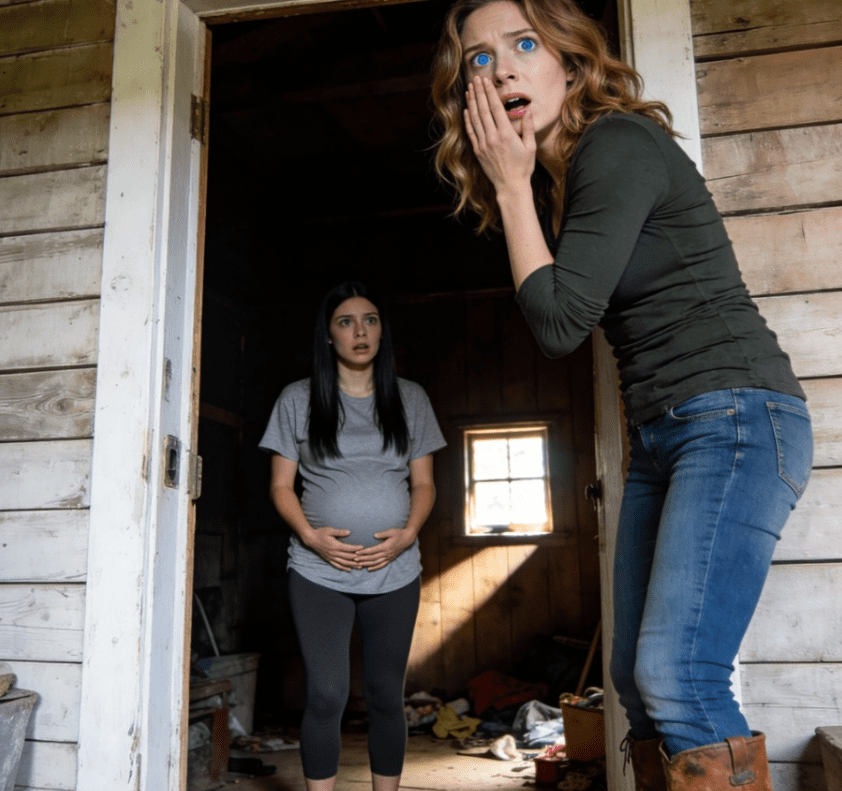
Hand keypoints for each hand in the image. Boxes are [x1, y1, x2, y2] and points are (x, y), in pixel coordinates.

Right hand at [304, 527, 363, 570]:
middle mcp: (334, 553)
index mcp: (335, 545)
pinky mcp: (328, 559)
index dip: (356, 548)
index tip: (363, 548)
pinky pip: (337, 565)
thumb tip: (349, 532)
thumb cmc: (321, 533)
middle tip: (365, 560)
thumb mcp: (330, 530)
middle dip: (357, 559)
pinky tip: (349, 569)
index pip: (348, 548)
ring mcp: (331, 557)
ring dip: (352, 565)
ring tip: (360, 566)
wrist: (311, 539)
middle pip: (347, 557)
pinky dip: (343, 568)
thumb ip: (339, 532)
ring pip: (343, 563)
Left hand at [353, 528, 416, 571]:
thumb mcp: (391, 531)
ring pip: (376, 563)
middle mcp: (387, 553)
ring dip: (367, 564)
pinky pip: (382, 565)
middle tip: (354, 559)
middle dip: (362, 559)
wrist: (408, 538)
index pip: (372, 550)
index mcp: (386, 546)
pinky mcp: (390, 559)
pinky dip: (375, 567)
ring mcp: (389, 557)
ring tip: (359, 565)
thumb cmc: (399, 533)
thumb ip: (383, 533)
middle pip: (372, 558)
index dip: (364, 552)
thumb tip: (374, 535)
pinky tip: (369, 569)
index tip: (356, 552)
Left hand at [464, 76, 535, 193]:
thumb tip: (527, 110)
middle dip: (479, 92)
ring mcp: (483, 144)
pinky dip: (468, 119)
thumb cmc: (523, 167)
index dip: (489, 92)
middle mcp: (492, 137)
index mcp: (506, 134)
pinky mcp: (478, 151)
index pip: (495, 107)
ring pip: (475, 119)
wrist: (510, 186)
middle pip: (483, 110)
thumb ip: (528, 128)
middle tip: (475, 78)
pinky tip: (467, 109)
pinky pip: (471, 132)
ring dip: (471, 102)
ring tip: (469, 89)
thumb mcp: (530, 147)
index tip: (485, 80)